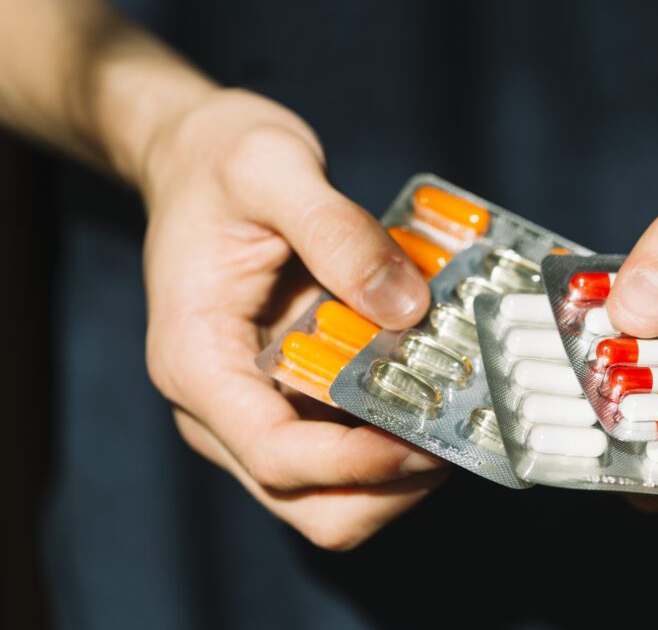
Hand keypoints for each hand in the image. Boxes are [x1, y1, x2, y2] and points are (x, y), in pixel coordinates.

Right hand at [139, 88, 446, 549]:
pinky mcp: (288, 393)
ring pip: (332, 492)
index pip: (276, 455)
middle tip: (460, 438)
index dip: (356, 465)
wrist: (196, 155)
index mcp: (198, 361)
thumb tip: (407, 308)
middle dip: (388, 487)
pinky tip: (440, 391)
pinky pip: (345, 445)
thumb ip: (338, 233)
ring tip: (461, 417)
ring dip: (399, 471)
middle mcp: (218, 404)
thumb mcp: (274, 168)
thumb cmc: (220, 158)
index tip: (428, 439)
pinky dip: (395, 436)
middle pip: (307, 502)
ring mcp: (254, 405)